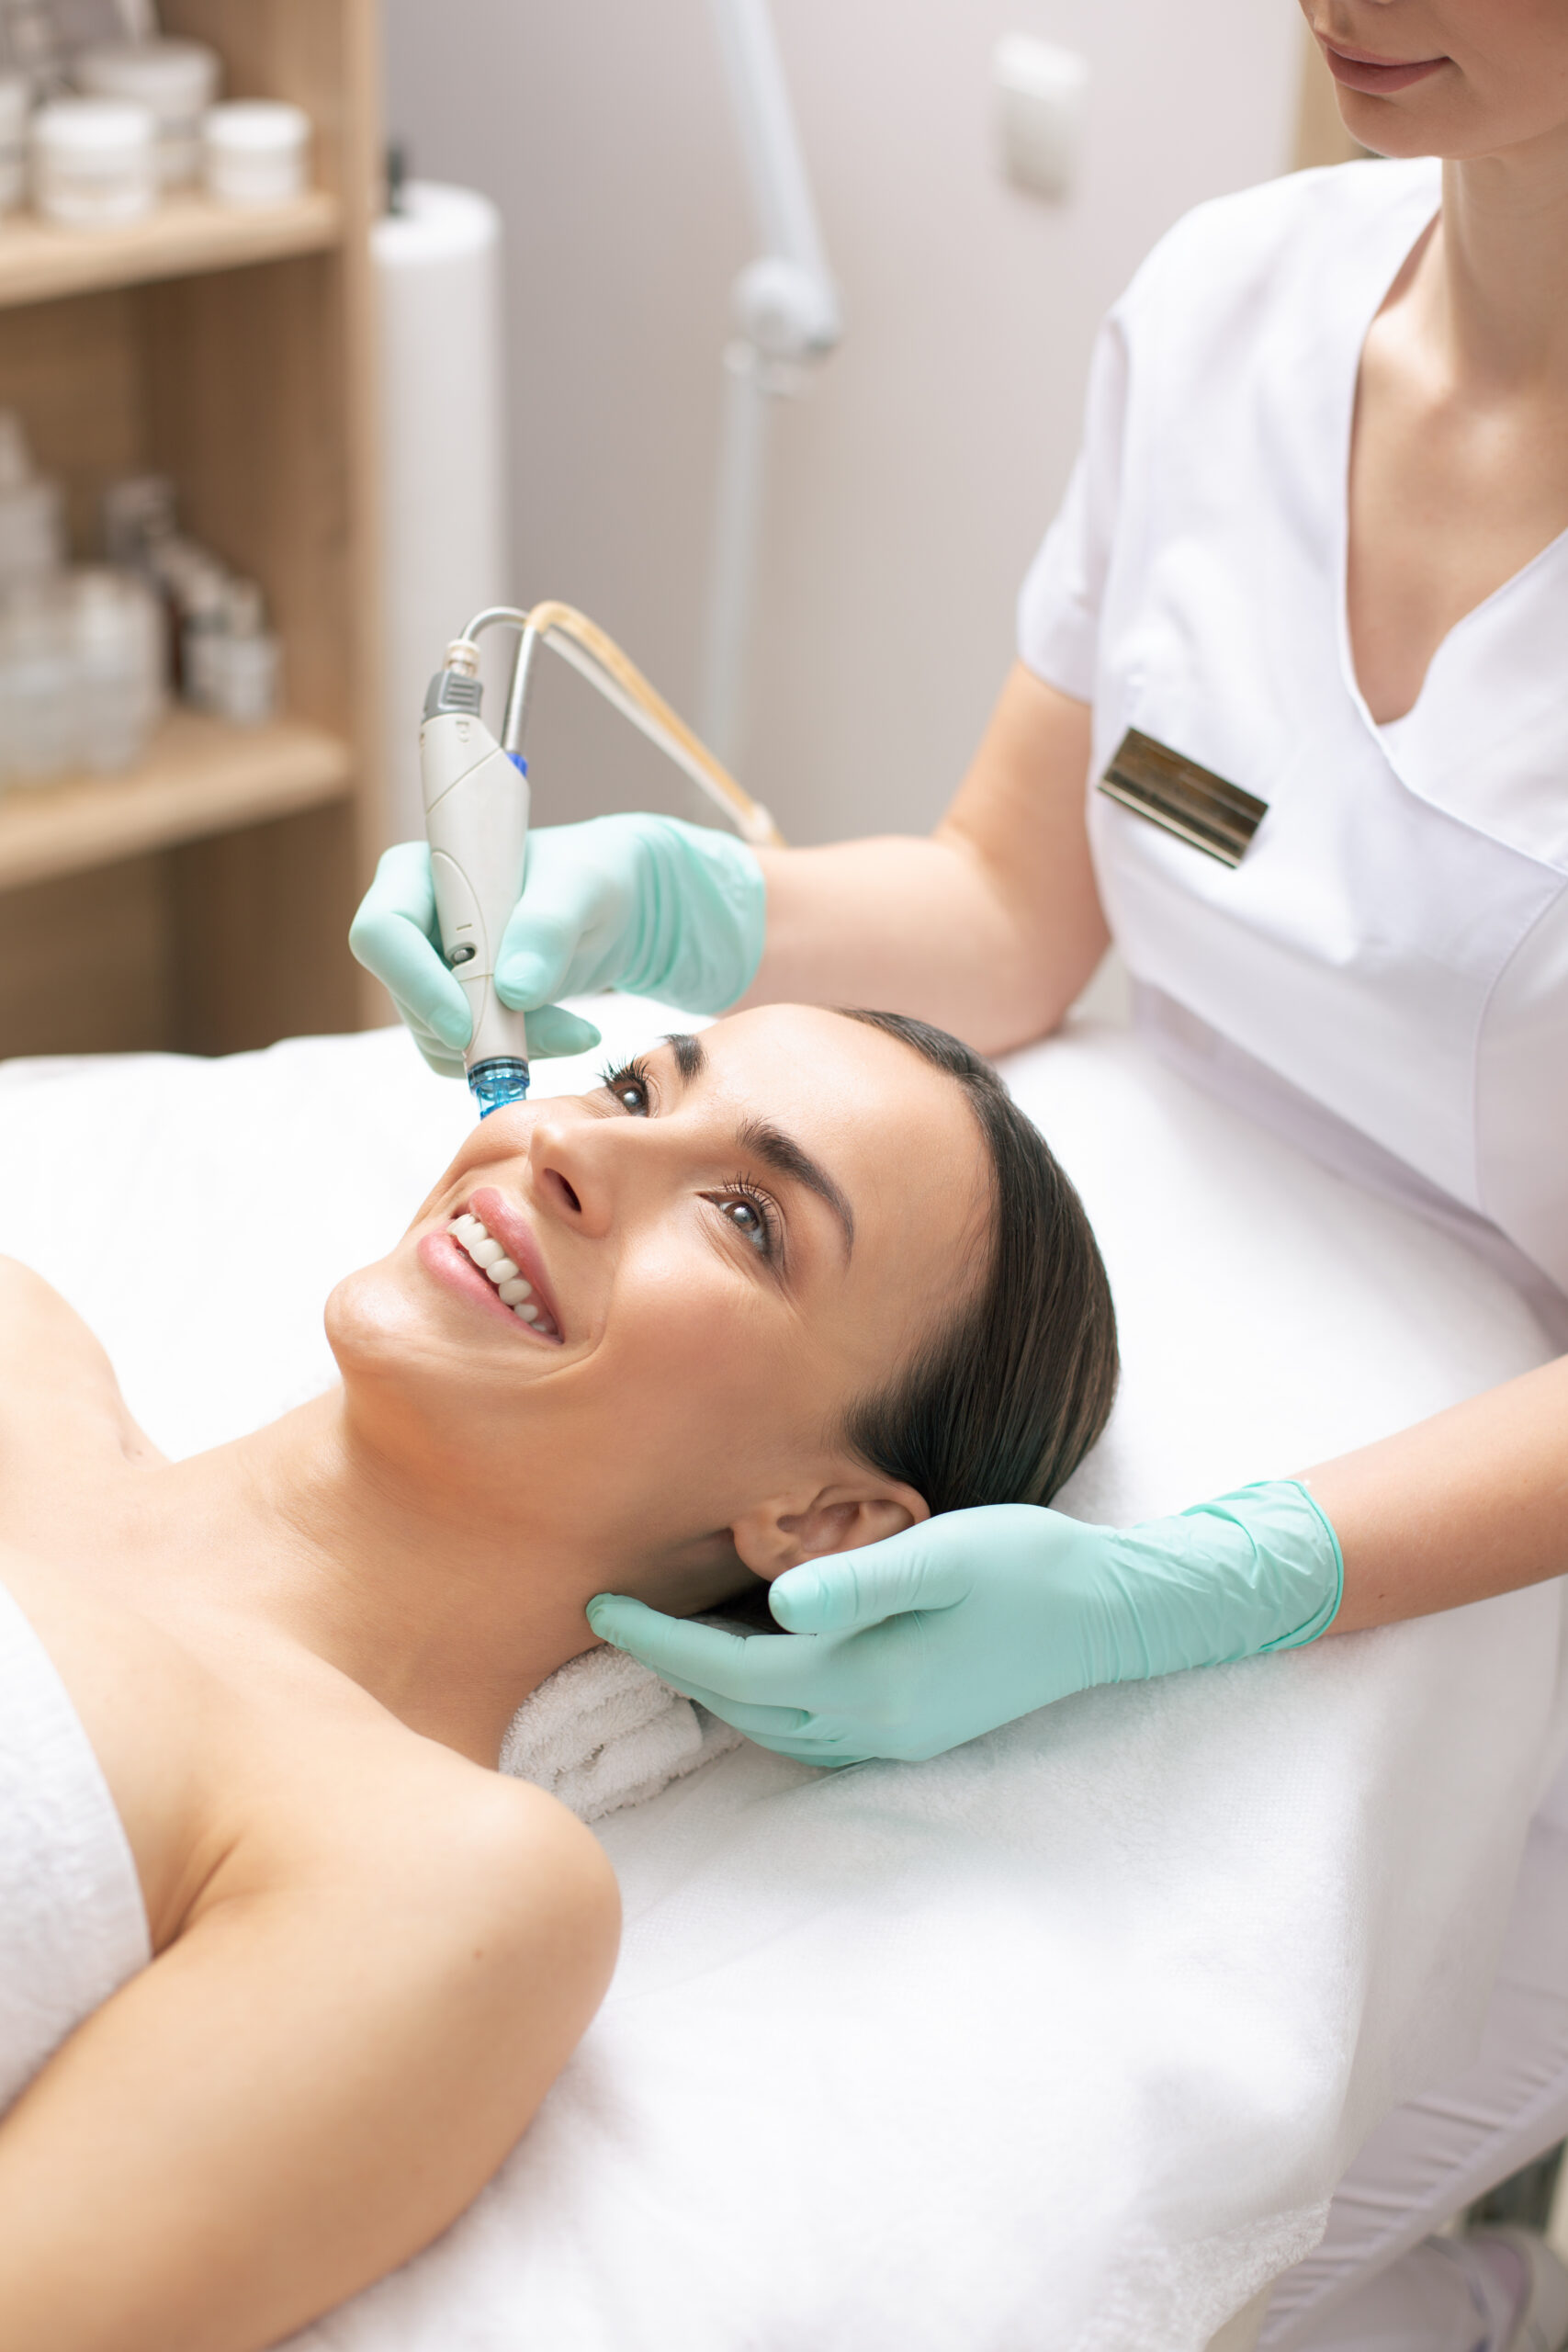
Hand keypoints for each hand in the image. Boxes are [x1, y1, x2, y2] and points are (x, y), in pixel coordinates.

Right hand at [349, 817, 765, 1076]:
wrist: (614, 906)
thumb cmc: (593, 874)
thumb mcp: (584, 886)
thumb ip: (549, 927)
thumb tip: (511, 991)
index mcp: (420, 872)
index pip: (382, 932)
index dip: (416, 983)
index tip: (467, 1025)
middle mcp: (413, 923)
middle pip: (410, 998)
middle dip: (481, 1027)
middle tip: (561, 1032)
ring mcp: (430, 971)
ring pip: (439, 1038)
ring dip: (509, 1048)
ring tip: (577, 1029)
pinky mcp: (457, 1007)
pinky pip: (467, 1054)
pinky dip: (518, 1055)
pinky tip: (568, 1032)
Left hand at [587, 1482, 1342, 1764]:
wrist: (1109, 1614)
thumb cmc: (1026, 1567)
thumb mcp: (945, 1553)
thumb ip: (861, 1580)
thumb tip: (778, 1601)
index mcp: (864, 1682)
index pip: (726, 1673)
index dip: (656, 1642)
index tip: (599, 1605)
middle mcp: (867, 1727)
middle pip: (736, 1707)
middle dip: (669, 1668)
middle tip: (617, 1617)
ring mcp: (890, 1738)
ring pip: (768, 1725)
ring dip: (712, 1688)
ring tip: (670, 1635)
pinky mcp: (911, 1730)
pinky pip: (807, 1729)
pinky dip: (763, 1698)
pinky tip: (759, 1658)